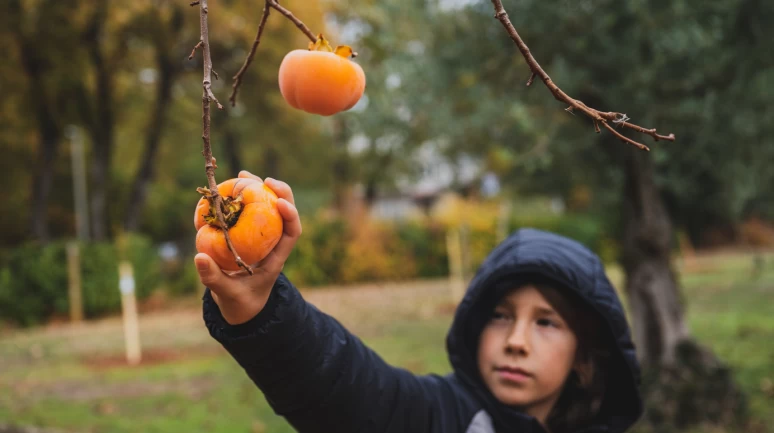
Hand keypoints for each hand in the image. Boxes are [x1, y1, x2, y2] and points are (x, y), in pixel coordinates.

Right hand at [194, 171, 301, 324]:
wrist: (238, 306)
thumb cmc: (239, 302)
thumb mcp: (227, 295)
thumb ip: (214, 278)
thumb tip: (199, 257)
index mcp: (276, 258)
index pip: (292, 233)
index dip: (291, 215)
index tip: (280, 202)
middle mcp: (272, 243)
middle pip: (284, 214)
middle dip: (280, 193)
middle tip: (264, 179)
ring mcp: (260, 237)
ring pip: (266, 208)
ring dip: (258, 189)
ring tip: (243, 174)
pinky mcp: (246, 234)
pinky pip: (246, 212)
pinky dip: (238, 198)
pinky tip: (227, 186)